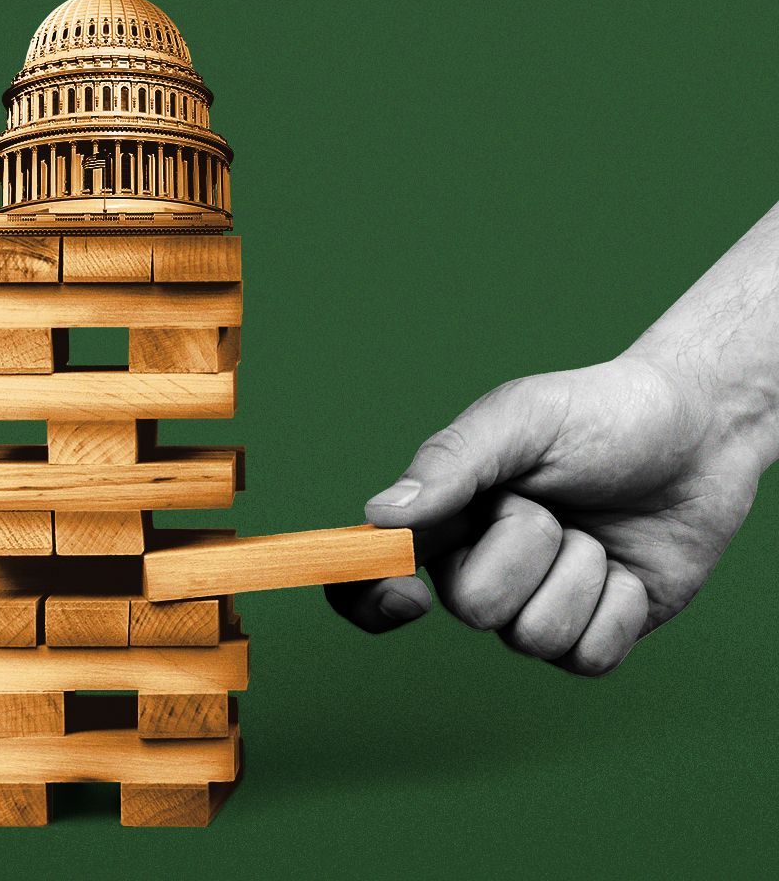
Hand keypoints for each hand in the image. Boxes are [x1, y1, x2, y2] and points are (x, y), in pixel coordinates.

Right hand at [326, 353, 762, 674]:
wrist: (702, 433)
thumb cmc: (602, 414)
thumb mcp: (520, 418)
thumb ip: (449, 463)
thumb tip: (380, 519)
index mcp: (443, 517)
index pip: (367, 575)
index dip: (367, 597)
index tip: (406, 591)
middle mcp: (481, 568)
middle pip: (472, 607)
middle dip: (526, 550)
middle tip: (552, 506)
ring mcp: (539, 605)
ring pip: (534, 637)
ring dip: (580, 574)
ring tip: (595, 530)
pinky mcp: (596, 632)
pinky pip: (589, 657)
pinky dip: (618, 607)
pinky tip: (627, 568)